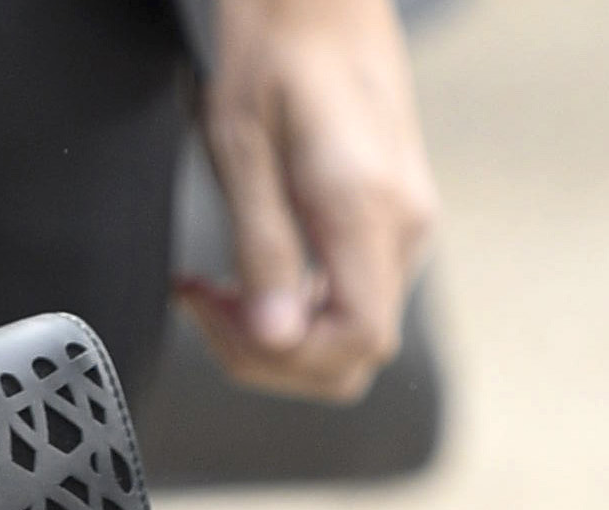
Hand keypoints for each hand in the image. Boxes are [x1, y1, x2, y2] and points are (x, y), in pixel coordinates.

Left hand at [179, 0, 439, 401]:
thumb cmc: (273, 53)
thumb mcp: (243, 148)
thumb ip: (264, 246)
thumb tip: (274, 337)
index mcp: (371, 210)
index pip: (357, 341)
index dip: (281, 356)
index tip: (216, 313)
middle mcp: (404, 226)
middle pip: (356, 352)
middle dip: (271, 355)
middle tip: (205, 306)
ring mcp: (403, 225)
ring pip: (351, 331)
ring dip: (277, 335)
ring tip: (215, 292)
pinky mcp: (387, 220)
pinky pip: (350, 296)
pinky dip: (295, 308)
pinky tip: (248, 279)